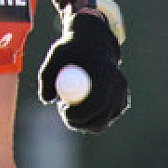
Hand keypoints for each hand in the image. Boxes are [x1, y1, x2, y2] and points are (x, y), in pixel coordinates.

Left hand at [39, 12, 128, 132]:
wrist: (93, 44)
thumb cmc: (72, 50)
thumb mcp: (55, 55)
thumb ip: (47, 76)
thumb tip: (46, 100)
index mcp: (105, 72)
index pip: (96, 101)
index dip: (78, 112)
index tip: (61, 109)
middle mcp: (118, 87)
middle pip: (100, 120)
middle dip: (77, 122)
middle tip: (61, 111)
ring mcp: (122, 97)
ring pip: (100, 124)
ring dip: (81, 120)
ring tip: (71, 97)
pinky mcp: (121, 105)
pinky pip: (102, 121)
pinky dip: (89, 117)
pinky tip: (85, 98)